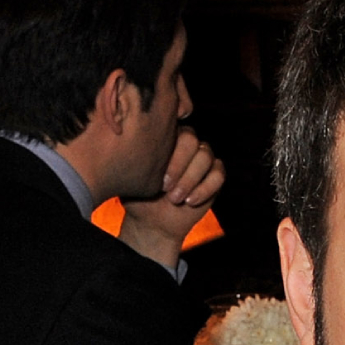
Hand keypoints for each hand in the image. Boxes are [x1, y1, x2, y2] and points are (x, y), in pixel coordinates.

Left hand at [118, 127, 224, 269]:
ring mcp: (202, 158)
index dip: (169, 134)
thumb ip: (131, 157)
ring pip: (205, 157)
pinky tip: (189, 201)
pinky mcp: (214, 175)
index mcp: (164, 137)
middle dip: (178, 164)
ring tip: (174, 198)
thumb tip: (127, 143)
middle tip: (164, 186)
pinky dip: (204, 188)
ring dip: (189, 179)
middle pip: (190, 139)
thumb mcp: (129, 176)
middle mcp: (185, 143)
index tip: (157, 157)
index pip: (171, 123)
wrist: (153, 221)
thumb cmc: (138, 195)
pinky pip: (218, 175)